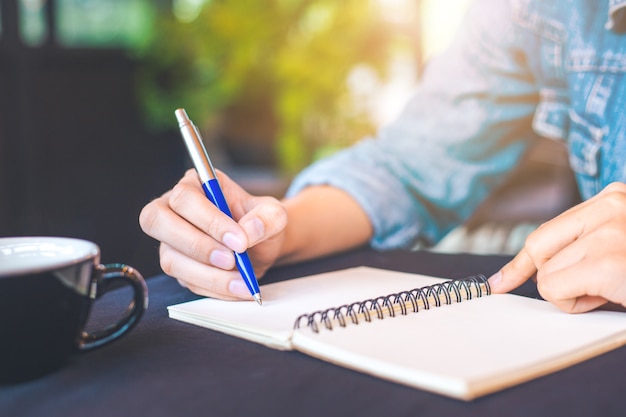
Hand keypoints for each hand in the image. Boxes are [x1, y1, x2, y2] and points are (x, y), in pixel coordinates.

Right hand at [139, 169, 286, 299]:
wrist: (261, 247)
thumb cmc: (259, 222)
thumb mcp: (274, 214)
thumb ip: (267, 218)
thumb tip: (249, 230)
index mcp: (194, 185)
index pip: (185, 198)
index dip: (209, 220)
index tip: (239, 240)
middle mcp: (173, 209)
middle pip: (157, 221)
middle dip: (197, 245)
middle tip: (231, 260)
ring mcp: (170, 240)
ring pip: (171, 259)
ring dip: (208, 274)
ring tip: (241, 280)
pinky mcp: (177, 266)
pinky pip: (185, 281)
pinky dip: (213, 288)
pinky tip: (237, 288)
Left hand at [488, 182, 625, 312]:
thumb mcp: (619, 245)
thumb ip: (584, 244)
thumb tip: (534, 271)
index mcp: (612, 198)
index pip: (547, 229)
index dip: (524, 260)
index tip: (501, 281)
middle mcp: (610, 206)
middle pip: (536, 248)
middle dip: (552, 276)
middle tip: (591, 287)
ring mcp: (608, 233)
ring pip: (544, 274)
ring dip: (573, 294)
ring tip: (612, 289)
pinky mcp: (606, 264)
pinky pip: (554, 290)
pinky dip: (576, 304)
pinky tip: (610, 297)